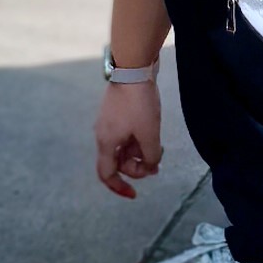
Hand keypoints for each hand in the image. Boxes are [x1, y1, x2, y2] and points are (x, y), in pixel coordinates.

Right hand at [94, 79, 164, 197]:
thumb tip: (151, 167)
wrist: (134, 68)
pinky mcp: (117, 112)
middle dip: (136, 167)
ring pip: (123, 148)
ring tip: (159, 148)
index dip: (119, 187)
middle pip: (118, 162)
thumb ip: (150, 157)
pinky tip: (153, 135)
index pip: (106, 174)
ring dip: (140, 153)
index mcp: (106, 143)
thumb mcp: (149, 135)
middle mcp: (103, 135)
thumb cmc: (139, 104)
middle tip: (157, 163)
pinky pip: (126, 134)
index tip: (134, 194)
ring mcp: (109, 123)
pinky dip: (138, 140)